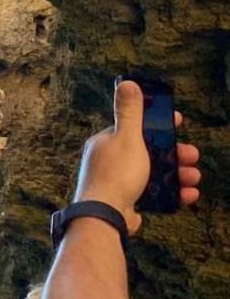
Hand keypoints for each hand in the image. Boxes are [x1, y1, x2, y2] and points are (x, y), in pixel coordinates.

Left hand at [74, 79, 201, 232]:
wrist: (105, 216)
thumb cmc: (116, 174)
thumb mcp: (127, 138)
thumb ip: (129, 113)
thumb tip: (127, 82)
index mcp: (106, 142)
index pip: (135, 127)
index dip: (158, 123)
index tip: (178, 121)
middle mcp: (109, 161)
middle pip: (149, 151)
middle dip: (175, 153)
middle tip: (193, 155)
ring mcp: (117, 182)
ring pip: (154, 172)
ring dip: (179, 173)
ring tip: (194, 177)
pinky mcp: (125, 201)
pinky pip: (153, 193)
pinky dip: (171, 193)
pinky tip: (188, 194)